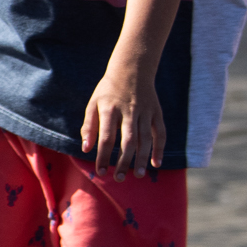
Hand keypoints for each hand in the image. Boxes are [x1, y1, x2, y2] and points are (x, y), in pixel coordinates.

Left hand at [80, 62, 165, 181]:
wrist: (132, 68)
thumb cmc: (108, 90)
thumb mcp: (93, 103)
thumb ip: (89, 126)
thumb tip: (86, 149)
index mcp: (109, 109)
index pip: (106, 137)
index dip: (103, 156)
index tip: (100, 172)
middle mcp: (129, 111)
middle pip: (127, 140)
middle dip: (123, 161)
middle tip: (119, 179)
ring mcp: (145, 111)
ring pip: (145, 138)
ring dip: (142, 158)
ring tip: (138, 175)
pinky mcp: (156, 112)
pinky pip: (160, 132)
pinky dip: (160, 148)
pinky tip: (156, 163)